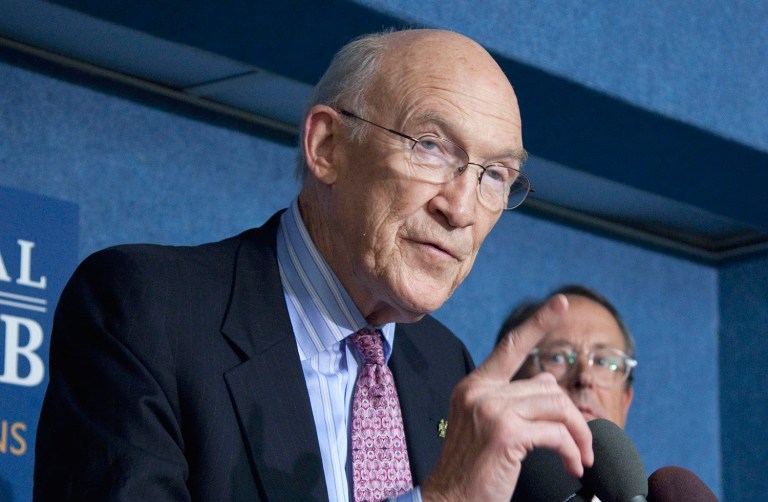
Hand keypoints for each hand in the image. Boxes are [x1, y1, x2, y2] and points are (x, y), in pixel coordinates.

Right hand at [422, 294, 593, 501]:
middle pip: (547, 386)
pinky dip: (572, 451)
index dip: (538, 322)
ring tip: (579, 458)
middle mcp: (479, 392)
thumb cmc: (472, 470)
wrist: (449, 500)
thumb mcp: (487, 426)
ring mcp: (490, 410)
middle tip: (581, 447)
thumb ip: (513, 400)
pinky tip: (572, 466)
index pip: (510, 345)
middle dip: (572, 417)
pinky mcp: (504, 433)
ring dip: (578, 436)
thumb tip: (546, 380)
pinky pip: (556, 433)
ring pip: (557, 407)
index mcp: (473, 386)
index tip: (561, 303)